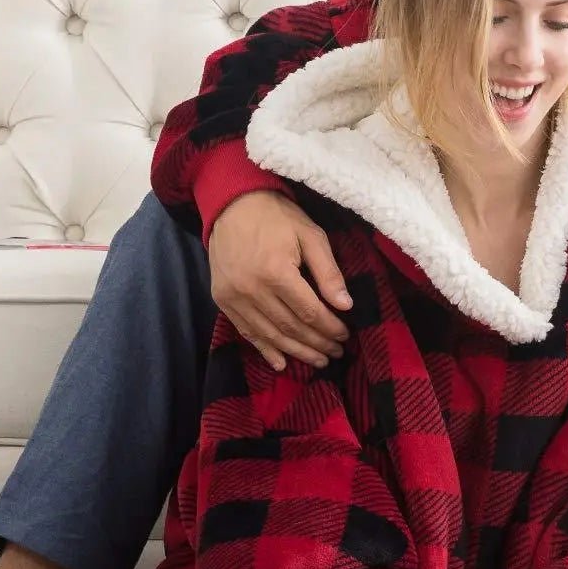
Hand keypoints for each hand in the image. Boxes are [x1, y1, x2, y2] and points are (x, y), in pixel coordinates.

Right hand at [209, 190, 352, 370]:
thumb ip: (328, 272)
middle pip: (290, 327)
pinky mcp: (222, 299)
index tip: (345, 335)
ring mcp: (233, 297)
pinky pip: (246, 332)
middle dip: (317, 344)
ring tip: (318, 361)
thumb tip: (345, 305)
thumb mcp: (311, 235)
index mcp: (276, 272)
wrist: (232, 204)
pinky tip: (281, 363)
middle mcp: (252, 289)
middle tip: (336, 353)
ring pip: (270, 335)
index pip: (309, 311)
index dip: (329, 328)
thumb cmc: (277, 217)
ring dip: (296, 352)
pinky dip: (265, 349)